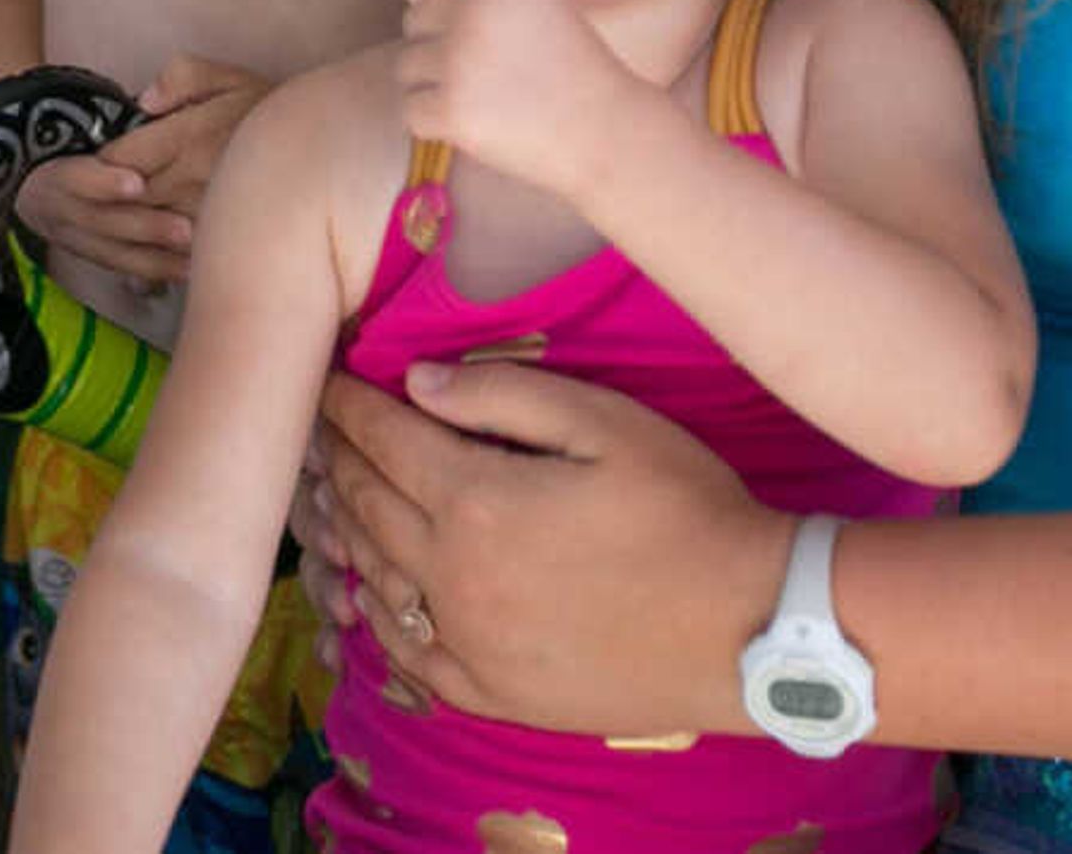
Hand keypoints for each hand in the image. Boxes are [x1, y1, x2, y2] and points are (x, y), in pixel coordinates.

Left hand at [7, 56, 273, 285]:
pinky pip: (182, 259)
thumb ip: (182, 77)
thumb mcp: (229, 78)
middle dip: (107, 202)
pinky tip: (149, 266)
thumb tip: (145, 101)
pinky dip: (160, 264)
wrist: (331, 148)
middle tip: (83, 206)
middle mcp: (196, 177)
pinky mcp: (227, 241)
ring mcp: (211, 214)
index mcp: (189, 136)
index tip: (89, 168)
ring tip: (109, 235)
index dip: (100, 165)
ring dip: (128, 234)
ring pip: (151, 232)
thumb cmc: (272, 111)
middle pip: (130, 199)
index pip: (123, 157)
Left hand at [311, 358, 786, 736]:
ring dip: (345, 529)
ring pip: (377, 577)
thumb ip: (502, 394)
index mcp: (476, 500)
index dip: (348, 405)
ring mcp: (470, 642)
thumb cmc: (688, 509)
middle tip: (319, 428)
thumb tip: (417, 381)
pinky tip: (373, 593)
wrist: (752, 629)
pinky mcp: (494, 691)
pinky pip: (411, 655)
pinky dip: (379, 616)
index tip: (327, 380)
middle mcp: (454, 575)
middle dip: (337, 457)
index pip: (382, 439)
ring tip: (329, 495)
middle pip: (368, 504)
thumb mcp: (606, 422)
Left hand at [396, 0, 626, 195]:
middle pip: (413, 22)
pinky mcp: (451, 110)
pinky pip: (411, 112)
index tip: (481, 37)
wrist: (605, 129)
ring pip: (405, 68)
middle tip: (482, 74)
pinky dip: (436, 125)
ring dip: (432, 87)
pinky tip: (476, 124)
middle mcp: (471, 12)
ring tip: (480, 99)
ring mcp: (458, 62)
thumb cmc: (575, 64)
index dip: (450, 11)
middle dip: (436, 48)